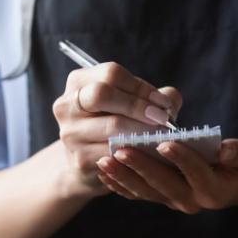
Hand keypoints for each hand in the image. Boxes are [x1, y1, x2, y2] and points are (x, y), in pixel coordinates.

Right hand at [53, 62, 182, 198]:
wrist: (89, 163)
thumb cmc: (116, 124)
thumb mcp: (130, 103)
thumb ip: (154, 96)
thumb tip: (169, 102)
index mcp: (79, 81)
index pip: (111, 74)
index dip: (141, 87)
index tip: (163, 102)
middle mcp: (67, 104)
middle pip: (102, 94)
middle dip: (138, 105)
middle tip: (162, 118)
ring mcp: (70, 133)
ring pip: (112, 126)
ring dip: (143, 130)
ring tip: (162, 135)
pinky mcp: (79, 159)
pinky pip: (114, 152)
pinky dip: (137, 151)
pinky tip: (150, 153)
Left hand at [96, 138, 237, 213]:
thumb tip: (225, 148)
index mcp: (215, 191)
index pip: (196, 173)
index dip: (181, 159)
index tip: (164, 143)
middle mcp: (193, 201)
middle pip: (163, 184)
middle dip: (141, 166)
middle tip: (121, 149)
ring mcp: (175, 201)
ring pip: (146, 191)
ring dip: (124, 176)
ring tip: (105, 159)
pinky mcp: (163, 198)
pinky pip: (138, 194)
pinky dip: (120, 184)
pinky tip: (104, 171)